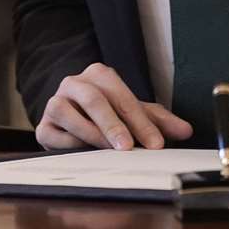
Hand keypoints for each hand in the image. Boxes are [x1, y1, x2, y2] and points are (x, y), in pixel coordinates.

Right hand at [36, 62, 193, 150]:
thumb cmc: (106, 113)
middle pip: (94, 99)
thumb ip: (158, 121)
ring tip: (108, 151)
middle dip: (113, 124)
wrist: (70, 118)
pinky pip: (52, 134)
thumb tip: (186, 131)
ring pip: (67, 112)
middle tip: (128, 147)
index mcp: (98, 75)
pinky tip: (84, 152)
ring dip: (90, 133)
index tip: (156, 144)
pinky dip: (68, 143)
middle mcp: (73, 84)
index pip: (121, 95)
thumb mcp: (134, 113)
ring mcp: (54, 103)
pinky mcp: (43, 127)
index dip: (140, 121)